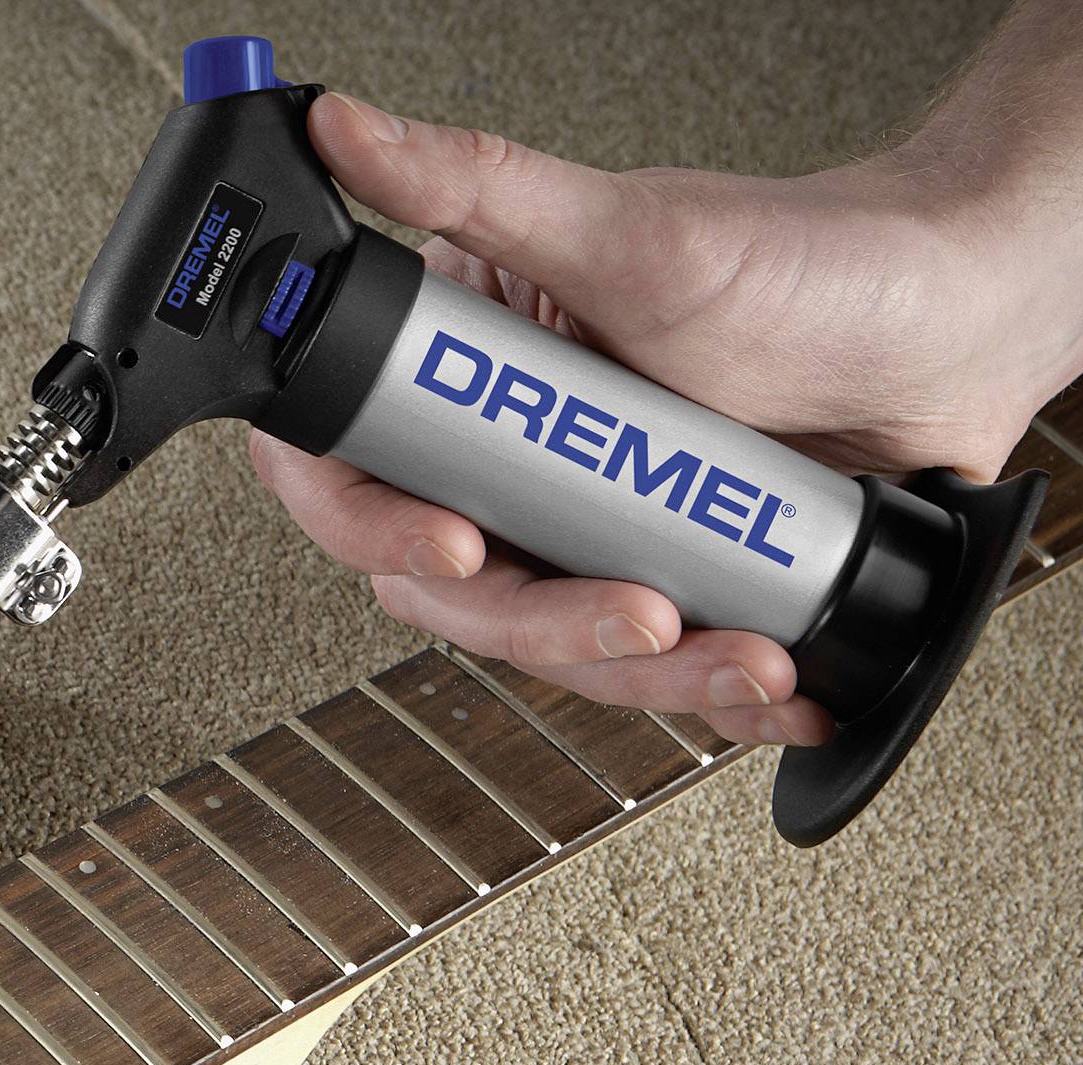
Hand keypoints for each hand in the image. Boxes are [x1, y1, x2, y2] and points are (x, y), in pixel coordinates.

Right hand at [254, 92, 1069, 744]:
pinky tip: (762, 684)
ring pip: (550, 641)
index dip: (378, 528)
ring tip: (730, 652)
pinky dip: (705, 691)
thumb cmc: (808, 261)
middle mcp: (509, 454)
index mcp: (466, 368)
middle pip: (450, 588)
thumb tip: (342, 128)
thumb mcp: (625, 231)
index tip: (455, 541)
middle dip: (544, 622)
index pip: (356, 469)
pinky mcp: (662, 575)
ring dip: (636, 670)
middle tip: (632, 608)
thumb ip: (470, 181)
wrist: (967, 326)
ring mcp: (583, 524)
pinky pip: (648, 667)